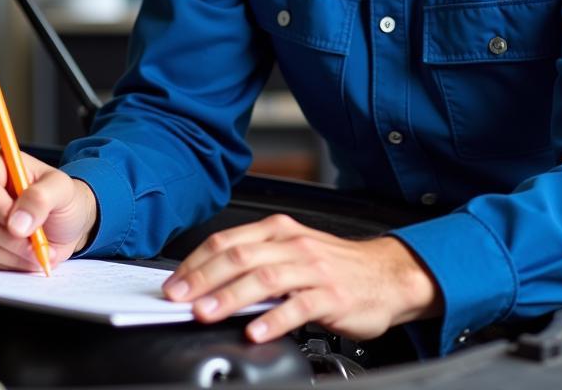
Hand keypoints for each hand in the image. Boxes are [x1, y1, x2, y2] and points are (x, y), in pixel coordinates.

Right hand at [0, 145, 98, 270]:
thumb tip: (17, 222)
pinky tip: (22, 256)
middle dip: (10, 239)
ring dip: (10, 254)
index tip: (25, 226)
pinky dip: (4, 263)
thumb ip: (41, 198)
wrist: (63, 224)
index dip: (0, 210)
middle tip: (37, 244)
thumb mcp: (62, 190)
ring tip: (34, 250)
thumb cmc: (61, 200)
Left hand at [162, 214, 441, 341]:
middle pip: (240, 256)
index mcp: (278, 230)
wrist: (387, 274)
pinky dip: (274, 319)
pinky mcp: (332, 295)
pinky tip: (256, 330)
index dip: (196, 262)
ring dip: (230, 296)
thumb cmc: (334, 266)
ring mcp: (312, 268)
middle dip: (204, 278)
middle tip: (180, 298)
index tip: (174, 283)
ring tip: (206, 313)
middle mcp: (293, 243)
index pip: (227, 240)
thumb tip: (209, 283)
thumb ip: (255, 261)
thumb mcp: (292, 252)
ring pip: (264, 277)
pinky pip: (298, 305)